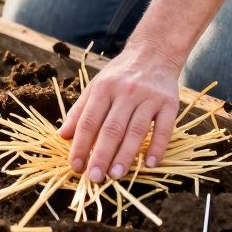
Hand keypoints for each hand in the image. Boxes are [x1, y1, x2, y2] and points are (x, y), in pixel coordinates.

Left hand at [58, 42, 182, 181]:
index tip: (75, 166)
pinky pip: (164, 128)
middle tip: (94, 178)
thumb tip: (61, 135)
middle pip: (112, 128)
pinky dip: (158, 146)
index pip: (89, 121)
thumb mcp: (96, 86)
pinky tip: (150, 164)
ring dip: (126, 155)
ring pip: (136, 130)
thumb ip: (79, 111)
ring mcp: (149, 97)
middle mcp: (125, 92)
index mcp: (103, 88)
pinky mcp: (169, 103)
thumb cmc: (120, 75)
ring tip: (116, 176)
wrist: (154, 53)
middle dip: (101, 155)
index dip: (81, 145)